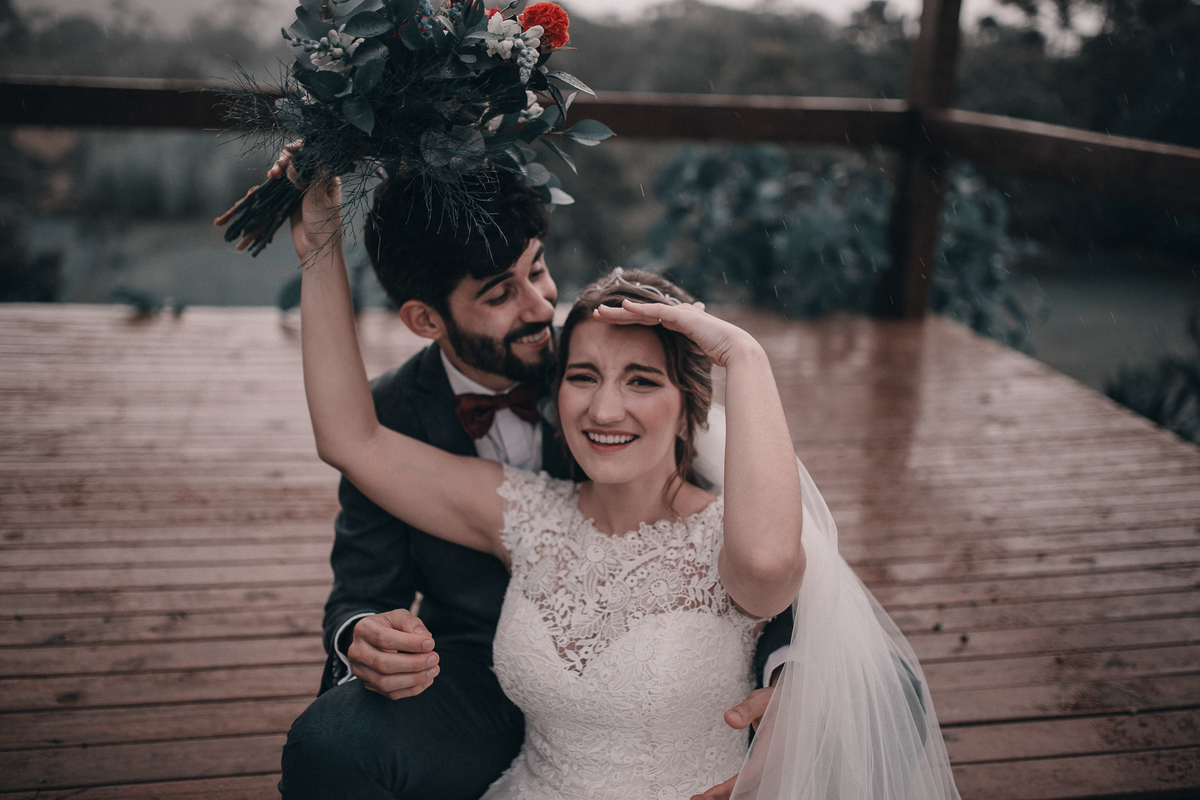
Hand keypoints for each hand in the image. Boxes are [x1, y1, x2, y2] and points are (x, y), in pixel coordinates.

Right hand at [266, 140, 343, 259]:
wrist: (316, 248)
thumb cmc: (324, 224)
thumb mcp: (320, 197)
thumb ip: (315, 175)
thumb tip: (316, 153)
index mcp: (329, 177)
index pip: (315, 155)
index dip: (301, 149)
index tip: (290, 150)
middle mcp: (316, 180)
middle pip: (299, 160)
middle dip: (287, 159)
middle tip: (280, 166)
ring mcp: (303, 188)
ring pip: (289, 170)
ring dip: (279, 168)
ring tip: (273, 173)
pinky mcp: (291, 197)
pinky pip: (281, 183)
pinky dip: (275, 179)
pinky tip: (270, 176)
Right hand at [346, 609, 440, 699]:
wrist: (373, 640)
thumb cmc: (389, 626)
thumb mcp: (399, 617)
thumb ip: (411, 623)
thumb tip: (425, 637)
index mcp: (363, 629)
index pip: (384, 639)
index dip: (409, 643)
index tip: (431, 643)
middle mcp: (357, 652)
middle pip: (384, 664)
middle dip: (413, 664)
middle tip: (434, 659)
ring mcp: (360, 671)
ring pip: (385, 683)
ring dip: (414, 679)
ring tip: (433, 670)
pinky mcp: (369, 685)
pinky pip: (390, 694)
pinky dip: (411, 690)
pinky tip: (427, 680)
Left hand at [592, 299, 757, 368]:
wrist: (737, 351)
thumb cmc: (717, 358)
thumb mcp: (690, 360)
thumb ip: (678, 361)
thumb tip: (668, 377)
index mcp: (674, 325)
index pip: (643, 321)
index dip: (624, 322)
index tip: (604, 325)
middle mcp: (675, 315)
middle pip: (639, 313)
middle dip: (616, 314)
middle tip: (595, 314)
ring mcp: (679, 313)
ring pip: (643, 310)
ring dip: (620, 310)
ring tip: (600, 311)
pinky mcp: (683, 316)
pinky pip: (656, 311)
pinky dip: (640, 309)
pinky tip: (624, 307)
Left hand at [688, 685, 775, 799]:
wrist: (797, 705)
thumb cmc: (778, 701)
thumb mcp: (761, 700)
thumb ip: (746, 709)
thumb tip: (729, 719)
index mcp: (777, 747)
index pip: (753, 774)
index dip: (731, 787)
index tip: (709, 794)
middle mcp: (778, 762)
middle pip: (752, 789)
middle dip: (726, 797)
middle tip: (699, 799)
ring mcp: (776, 768)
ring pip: (753, 790)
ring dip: (730, 796)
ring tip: (703, 798)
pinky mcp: (770, 768)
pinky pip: (754, 785)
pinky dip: (737, 790)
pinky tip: (720, 794)